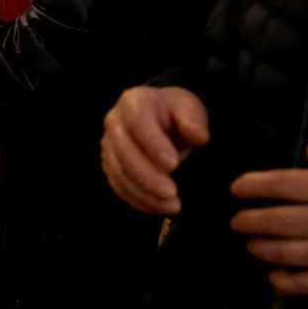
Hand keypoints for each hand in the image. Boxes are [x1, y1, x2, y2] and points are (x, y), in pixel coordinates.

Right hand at [100, 85, 209, 216]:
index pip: (137, 121)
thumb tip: (199, 136)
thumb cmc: (175, 112)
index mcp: (134, 101)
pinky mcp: (110, 165)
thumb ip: (194, 121)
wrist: (161, 118)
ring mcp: (108, 145)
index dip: (152, 144)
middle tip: (172, 192)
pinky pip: (119, 186)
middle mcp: (114, 122)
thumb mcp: (190, 109)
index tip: (173, 164)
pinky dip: (139, 200)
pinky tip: (160, 207)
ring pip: (119, 173)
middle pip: (124, 152)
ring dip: (144, 193)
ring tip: (172, 205)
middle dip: (148, 176)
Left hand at [229, 145, 307, 295]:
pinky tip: (274, 276)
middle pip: (270, 220)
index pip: (278, 183)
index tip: (237, 188)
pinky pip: (299, 283)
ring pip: (279, 252)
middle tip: (238, 222)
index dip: (251, 185)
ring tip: (253, 246)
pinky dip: (280, 280)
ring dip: (259, 248)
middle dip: (247, 221)